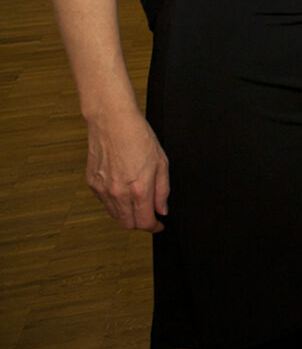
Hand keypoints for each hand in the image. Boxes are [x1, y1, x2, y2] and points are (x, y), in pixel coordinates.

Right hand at [85, 107, 169, 232]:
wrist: (112, 121)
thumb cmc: (139, 137)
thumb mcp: (161, 162)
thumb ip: (162, 190)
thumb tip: (162, 210)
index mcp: (139, 189)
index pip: (144, 223)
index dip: (154, 227)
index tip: (159, 224)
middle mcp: (118, 193)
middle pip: (127, 224)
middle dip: (140, 223)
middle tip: (149, 214)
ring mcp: (102, 189)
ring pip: (114, 215)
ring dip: (127, 214)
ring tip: (137, 200)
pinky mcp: (92, 183)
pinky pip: (104, 201)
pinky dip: (114, 202)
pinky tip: (123, 189)